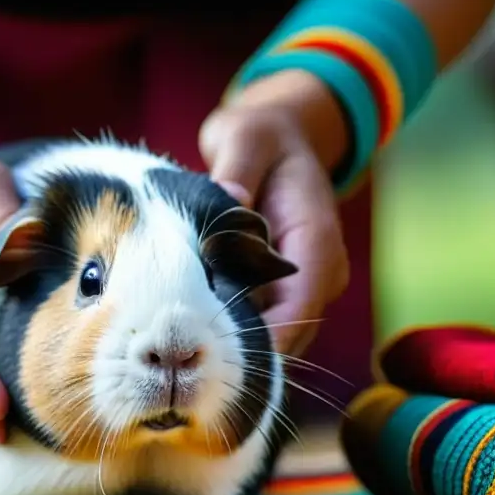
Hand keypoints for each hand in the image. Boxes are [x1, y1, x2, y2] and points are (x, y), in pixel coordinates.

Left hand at [200, 69, 350, 356]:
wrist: (282, 136)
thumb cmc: (264, 134)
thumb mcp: (247, 136)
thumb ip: (237, 170)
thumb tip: (233, 203)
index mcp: (317, 239)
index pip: (299, 303)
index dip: (265, 338)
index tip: (220, 358)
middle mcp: (318, 272)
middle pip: (285, 332)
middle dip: (239, 351)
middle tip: (180, 360)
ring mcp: (301, 286)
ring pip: (271, 334)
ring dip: (229, 344)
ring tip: (176, 349)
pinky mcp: (278, 290)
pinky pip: (257, 322)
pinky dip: (224, 328)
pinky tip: (182, 331)